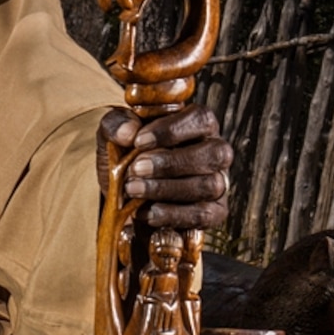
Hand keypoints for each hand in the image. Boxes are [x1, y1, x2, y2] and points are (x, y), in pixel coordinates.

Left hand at [104, 102, 232, 232]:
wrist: (123, 196)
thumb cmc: (127, 156)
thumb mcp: (114, 134)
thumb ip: (117, 124)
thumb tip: (129, 132)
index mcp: (198, 124)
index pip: (200, 119)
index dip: (171, 130)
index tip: (138, 141)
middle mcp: (215, 151)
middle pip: (213, 154)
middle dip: (171, 163)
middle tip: (136, 168)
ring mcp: (219, 183)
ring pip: (208, 186)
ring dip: (166, 189)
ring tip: (133, 189)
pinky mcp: (214, 212)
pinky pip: (202, 215)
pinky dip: (171, 215)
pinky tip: (145, 212)